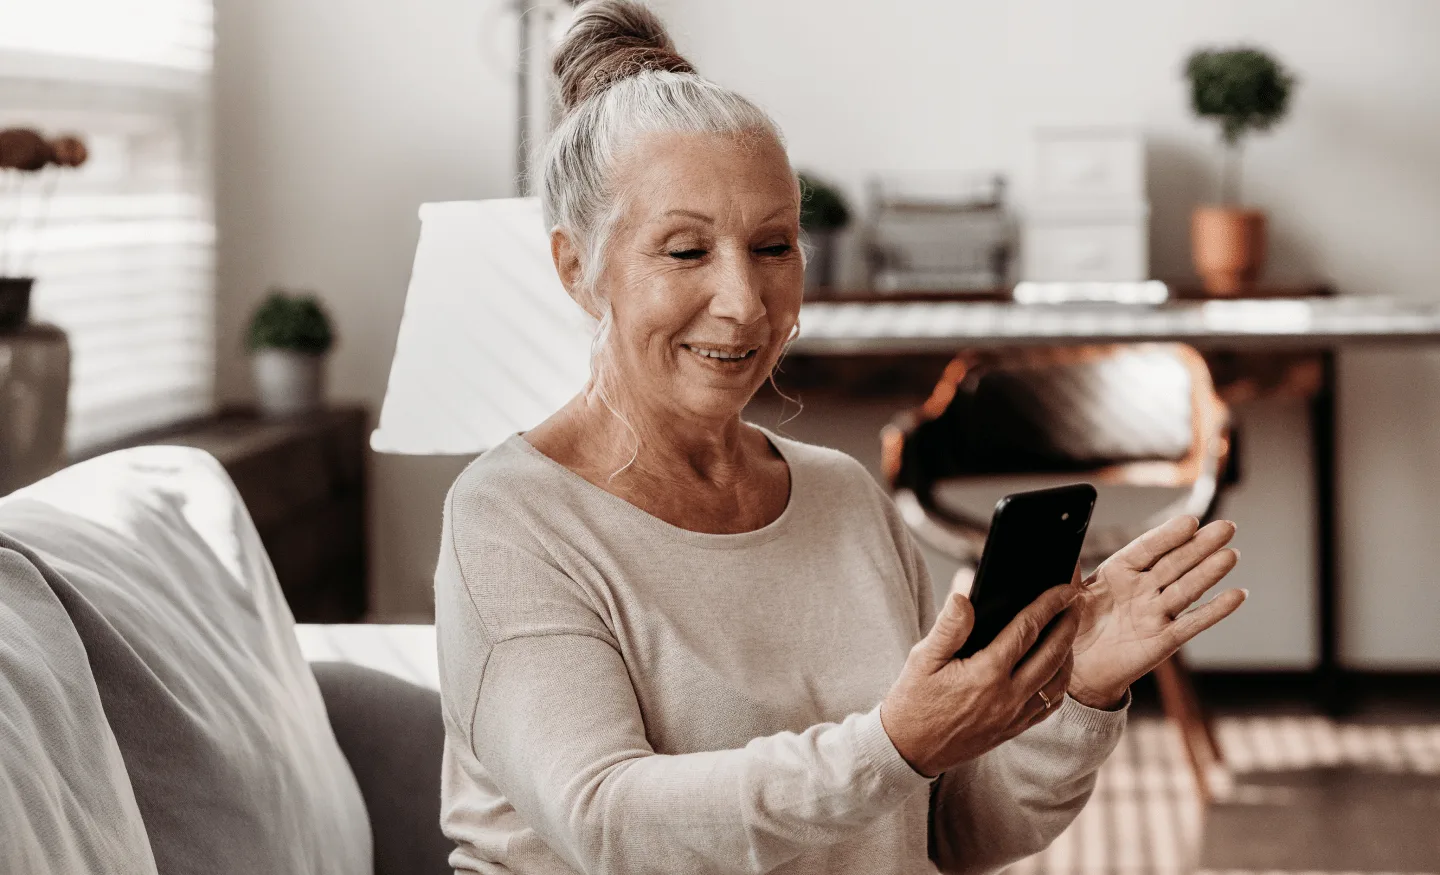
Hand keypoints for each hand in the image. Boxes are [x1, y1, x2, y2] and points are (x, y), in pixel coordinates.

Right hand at [881, 584, 1080, 776]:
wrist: (909, 750)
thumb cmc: (913, 701)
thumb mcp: (922, 659)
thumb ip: (948, 628)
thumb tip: (963, 597)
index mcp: (985, 675)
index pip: (1026, 630)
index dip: (1049, 605)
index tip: (1065, 588)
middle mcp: (1007, 697)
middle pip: (1052, 654)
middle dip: (1068, 624)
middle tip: (1076, 602)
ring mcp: (1013, 716)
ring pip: (1057, 681)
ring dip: (1069, 653)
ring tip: (1068, 631)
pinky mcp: (1014, 730)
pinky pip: (1049, 705)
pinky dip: (1060, 682)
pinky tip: (1057, 668)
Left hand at [1068, 516, 1245, 708]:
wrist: (1078, 669)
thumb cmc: (1072, 625)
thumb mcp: (1067, 595)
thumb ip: (1069, 572)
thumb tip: (1059, 543)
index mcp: (1119, 572)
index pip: (1147, 549)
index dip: (1167, 536)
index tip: (1189, 521)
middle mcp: (1143, 588)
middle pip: (1175, 563)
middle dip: (1200, 545)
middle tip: (1226, 527)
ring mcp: (1156, 613)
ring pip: (1187, 589)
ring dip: (1210, 572)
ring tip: (1231, 554)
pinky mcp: (1165, 640)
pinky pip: (1192, 624)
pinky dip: (1215, 610)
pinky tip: (1237, 595)